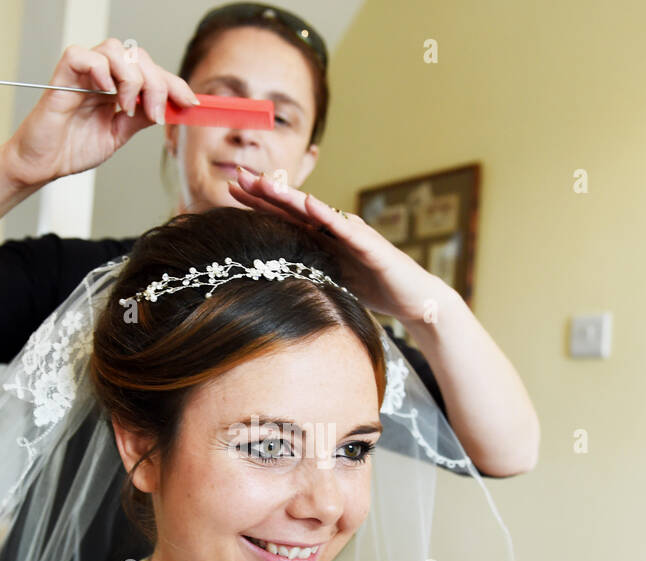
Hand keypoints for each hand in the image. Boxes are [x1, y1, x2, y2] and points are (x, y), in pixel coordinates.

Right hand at [0, 39, 198, 187]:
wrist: (43, 165)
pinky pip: (81, 56)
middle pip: (137, 56)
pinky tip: (106, 92)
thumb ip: (141, 118)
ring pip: (114, 49)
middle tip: (154, 112)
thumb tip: (169, 108)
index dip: (173, 83)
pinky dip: (99, 69)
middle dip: (155, 83)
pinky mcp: (61, 78)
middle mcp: (101, 76)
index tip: (190, 103)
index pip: (150, 72)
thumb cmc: (72, 149)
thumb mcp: (118, 134)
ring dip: (129, 77)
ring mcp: (82, 75)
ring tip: (125, 106)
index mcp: (115, 87)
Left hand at [226, 168, 455, 324]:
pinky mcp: (371, 247)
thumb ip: (308, 271)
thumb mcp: (330, 281)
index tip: (231, 190)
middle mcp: (335, 231)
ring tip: (266, 182)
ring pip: (316, 213)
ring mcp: (353, 236)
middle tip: (238, 175)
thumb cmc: (374, 289)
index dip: (259, 203)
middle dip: (265, 192)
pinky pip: (346, 230)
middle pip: (294, 209)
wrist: (415, 300)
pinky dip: (327, 216)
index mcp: (323, 240)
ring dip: (290, 197)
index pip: (285, 218)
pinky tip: (310, 204)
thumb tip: (272, 277)